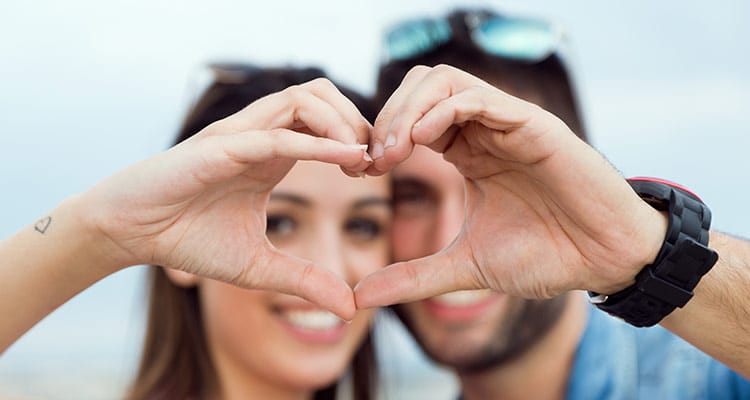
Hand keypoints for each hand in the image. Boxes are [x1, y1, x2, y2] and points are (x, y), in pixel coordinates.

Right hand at [79, 79, 371, 318]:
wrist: (132, 233)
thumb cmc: (189, 239)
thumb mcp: (258, 267)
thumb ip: (304, 281)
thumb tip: (349, 307)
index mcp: (272, 152)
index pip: (326, 118)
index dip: (358, 136)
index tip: (376, 171)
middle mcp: (259, 134)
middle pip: (322, 92)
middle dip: (358, 118)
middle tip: (374, 160)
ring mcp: (240, 135)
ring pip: (303, 99)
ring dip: (341, 121)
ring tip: (360, 157)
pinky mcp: (219, 147)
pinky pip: (275, 135)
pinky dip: (314, 143)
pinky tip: (346, 157)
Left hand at [356, 65, 667, 306]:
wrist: (603, 260)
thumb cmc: (545, 255)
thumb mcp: (464, 267)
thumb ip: (413, 277)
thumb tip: (360, 298)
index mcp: (467, 152)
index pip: (409, 118)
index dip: (378, 138)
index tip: (360, 173)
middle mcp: (483, 130)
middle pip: (418, 87)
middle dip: (385, 118)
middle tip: (370, 161)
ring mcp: (507, 124)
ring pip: (443, 81)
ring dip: (407, 110)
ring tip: (391, 151)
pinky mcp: (532, 125)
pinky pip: (479, 98)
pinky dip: (443, 110)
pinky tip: (421, 141)